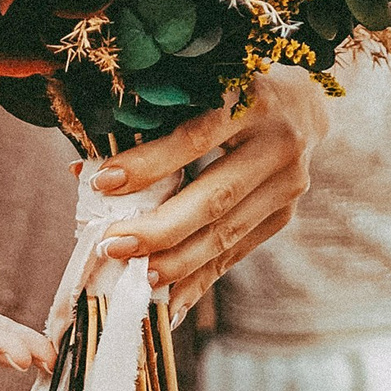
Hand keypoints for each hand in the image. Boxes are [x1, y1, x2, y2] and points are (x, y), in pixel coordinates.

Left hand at [92, 70, 328, 318]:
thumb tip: (85, 170)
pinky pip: (238, 251)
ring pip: (227, 232)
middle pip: (214, 196)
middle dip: (160, 229)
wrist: (305, 100)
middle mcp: (277, 141)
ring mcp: (289, 182)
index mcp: (250, 97)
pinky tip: (172, 302)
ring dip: (179, 262)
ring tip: (138, 280)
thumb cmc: (231, 89)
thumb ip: (150, 124)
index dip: (149, 163)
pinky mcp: (286, 212)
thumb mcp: (200, 88)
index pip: (195, 137)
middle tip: (113, 246)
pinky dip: (202, 278)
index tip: (103, 183)